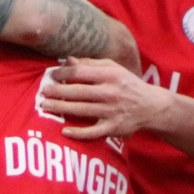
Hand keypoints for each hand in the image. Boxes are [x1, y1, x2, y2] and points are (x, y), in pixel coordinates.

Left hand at [38, 58, 171, 139]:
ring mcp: (111, 111)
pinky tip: (64, 131)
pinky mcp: (113, 128)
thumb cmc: (127, 85)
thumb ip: (91, 64)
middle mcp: (110, 92)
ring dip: (61, 108)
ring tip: (45, 106)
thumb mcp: (114, 69)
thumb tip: (67, 60)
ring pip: (82, 110)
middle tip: (43, 92)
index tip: (53, 75)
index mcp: (110, 75)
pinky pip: (93, 132)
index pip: (81, 72)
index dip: (64, 73)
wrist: (151, 107)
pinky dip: (78, 133)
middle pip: (78, 91)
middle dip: (58, 91)